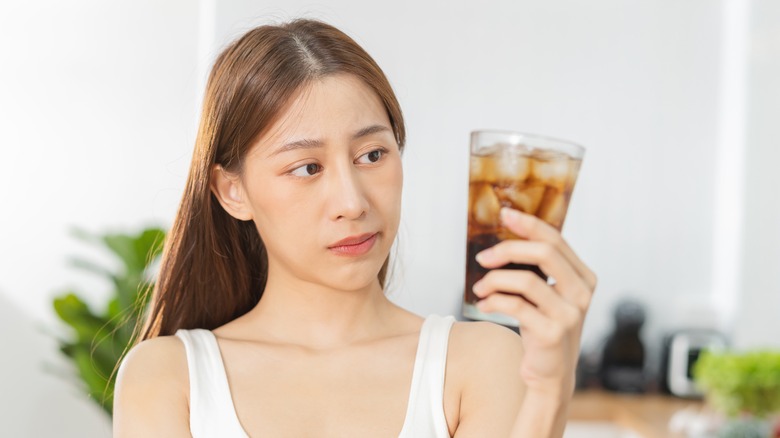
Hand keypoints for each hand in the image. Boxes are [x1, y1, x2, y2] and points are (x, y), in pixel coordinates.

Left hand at [472, 207, 596, 397]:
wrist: (550, 373)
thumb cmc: (542, 327)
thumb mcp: (546, 294)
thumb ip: (536, 269)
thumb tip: (504, 235)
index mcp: (584, 277)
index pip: (556, 240)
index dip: (529, 224)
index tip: (504, 215)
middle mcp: (582, 293)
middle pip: (545, 253)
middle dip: (508, 249)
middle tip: (483, 257)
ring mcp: (570, 315)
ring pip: (526, 281)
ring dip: (495, 280)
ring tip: (479, 287)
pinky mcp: (552, 333)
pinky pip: (516, 306)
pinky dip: (494, 301)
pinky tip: (485, 303)